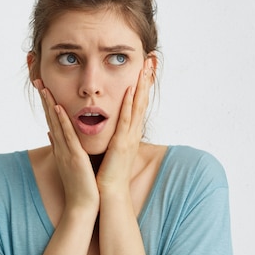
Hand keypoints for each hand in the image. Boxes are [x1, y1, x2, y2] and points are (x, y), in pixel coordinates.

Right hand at [34, 79, 99, 213]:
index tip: (42, 88)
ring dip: (49, 104)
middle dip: (44, 99)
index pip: (52, 121)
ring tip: (43, 87)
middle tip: (37, 80)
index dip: (46, 103)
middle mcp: (60, 146)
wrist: (83, 205)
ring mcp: (65, 151)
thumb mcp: (68, 162)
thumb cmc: (79, 185)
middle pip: (49, 118)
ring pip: (55, 123)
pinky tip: (57, 107)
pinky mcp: (73, 156)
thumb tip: (50, 133)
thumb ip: (59, 146)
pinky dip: (61, 121)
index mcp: (60, 147)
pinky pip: (66, 135)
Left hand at [96, 64, 153, 193]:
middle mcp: (132, 133)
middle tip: (151, 60)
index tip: (144, 69)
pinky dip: (128, 105)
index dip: (142, 85)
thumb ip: (111, 135)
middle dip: (146, 80)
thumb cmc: (108, 173)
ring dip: (140, 86)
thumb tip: (104, 124)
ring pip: (136, 107)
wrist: (110, 194)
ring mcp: (129, 138)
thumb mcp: (112, 149)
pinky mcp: (121, 145)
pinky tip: (129, 90)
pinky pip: (125, 121)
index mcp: (129, 133)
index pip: (137, 104)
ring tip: (144, 68)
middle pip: (142, 101)